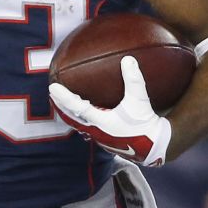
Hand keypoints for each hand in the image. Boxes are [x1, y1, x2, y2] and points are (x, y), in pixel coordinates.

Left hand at [48, 55, 171, 165]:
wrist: (154, 147)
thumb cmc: (146, 125)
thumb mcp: (140, 100)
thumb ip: (134, 80)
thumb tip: (128, 59)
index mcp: (100, 121)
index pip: (76, 107)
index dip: (63, 97)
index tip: (52, 87)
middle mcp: (96, 131)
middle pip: (71, 118)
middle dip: (60, 105)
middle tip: (52, 93)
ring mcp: (100, 137)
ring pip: (78, 124)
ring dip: (69, 113)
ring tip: (64, 103)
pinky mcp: (106, 140)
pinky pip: (88, 127)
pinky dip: (81, 118)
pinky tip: (87, 112)